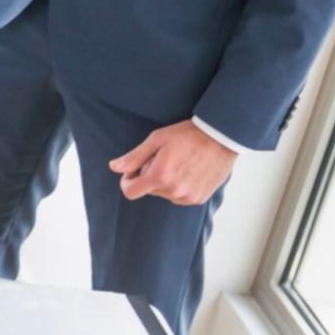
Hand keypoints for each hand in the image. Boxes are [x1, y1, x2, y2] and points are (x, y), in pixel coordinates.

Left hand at [109, 120, 234, 205]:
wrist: (221, 138)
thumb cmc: (187, 135)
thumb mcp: (157, 140)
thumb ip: (134, 157)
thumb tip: (114, 167)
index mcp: (160, 177)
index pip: (130, 192)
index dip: (128, 180)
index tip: (134, 169)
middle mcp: (173, 192)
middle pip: (148, 190)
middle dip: (149, 175)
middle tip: (162, 157)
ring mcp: (188, 197)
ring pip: (164, 193)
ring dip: (165, 181)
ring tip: (178, 162)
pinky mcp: (199, 199)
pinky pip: (179, 196)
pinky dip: (179, 186)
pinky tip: (188, 169)